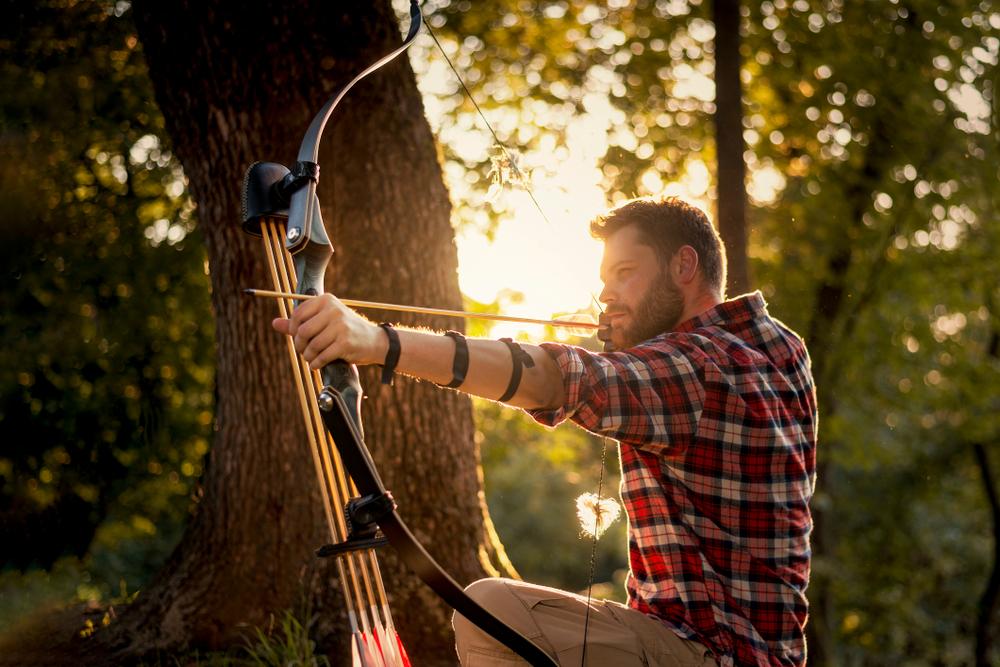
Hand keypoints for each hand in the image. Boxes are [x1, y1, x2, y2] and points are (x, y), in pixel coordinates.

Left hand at [271, 294, 386, 368]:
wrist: (374, 342)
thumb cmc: (346, 331)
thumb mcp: (324, 321)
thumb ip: (299, 322)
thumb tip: (274, 323)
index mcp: (326, 300)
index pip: (298, 314)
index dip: (293, 330)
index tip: (299, 338)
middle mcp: (333, 310)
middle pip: (302, 331)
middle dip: (299, 345)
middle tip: (304, 351)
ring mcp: (340, 326)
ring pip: (311, 345)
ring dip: (308, 356)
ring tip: (312, 358)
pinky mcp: (345, 343)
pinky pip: (322, 356)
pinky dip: (316, 363)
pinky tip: (317, 364)